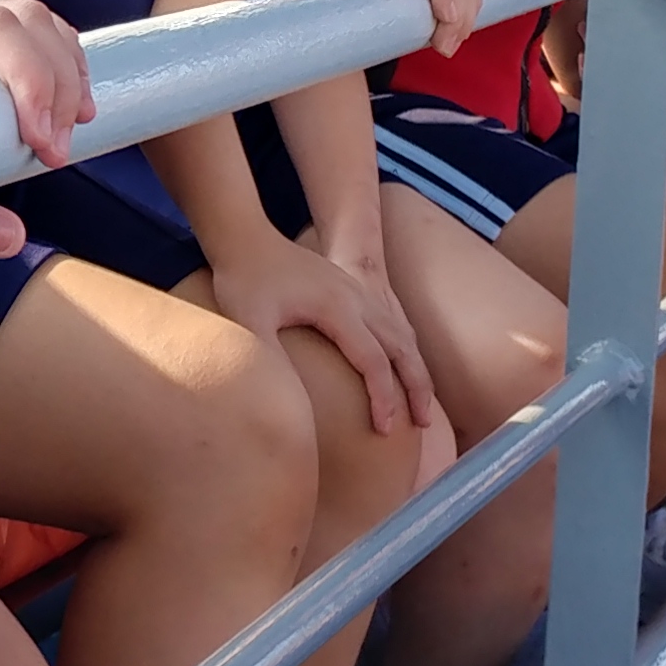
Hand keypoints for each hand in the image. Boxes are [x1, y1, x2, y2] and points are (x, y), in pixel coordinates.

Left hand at [0, 0, 92, 248]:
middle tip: (62, 145)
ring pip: (22, 19)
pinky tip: (62, 107)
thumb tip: (13, 237)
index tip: (43, 144)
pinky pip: (17, 37)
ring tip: (76, 123)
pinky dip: (52, 64)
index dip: (31, 77)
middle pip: (15, 16)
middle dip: (58, 76)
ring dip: (64, 65)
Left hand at [207, 228, 442, 441]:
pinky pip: (389, 323)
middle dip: (416, 386)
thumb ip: (268, 356)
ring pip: (401, 333)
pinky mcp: (348, 290)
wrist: (245, 236)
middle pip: (401, 347)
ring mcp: (355, 291)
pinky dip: (403, 350)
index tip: (384, 429)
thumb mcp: (247, 319)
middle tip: (423, 423)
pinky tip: (399, 368)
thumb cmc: (242, 279)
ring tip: (421, 403)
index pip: (372, 361)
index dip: (382, 398)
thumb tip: (287, 399)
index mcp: (337, 307)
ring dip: (415, 368)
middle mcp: (356, 298)